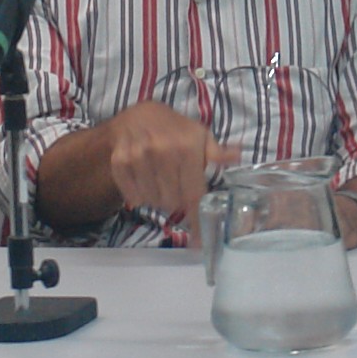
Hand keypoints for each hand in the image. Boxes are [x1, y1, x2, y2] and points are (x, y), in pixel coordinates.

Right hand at [100, 101, 239, 225]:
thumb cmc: (175, 130)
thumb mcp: (199, 136)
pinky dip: (139, 195)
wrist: (137, 117)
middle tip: (176, 187)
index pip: (194, 194)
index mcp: (186, 146)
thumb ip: (216, 153)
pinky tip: (145, 180)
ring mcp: (138, 156)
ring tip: (160, 181)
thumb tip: (236, 156)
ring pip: (153, 201)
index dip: (197, 219)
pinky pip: (133, 196)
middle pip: (172, 202)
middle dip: (177, 201)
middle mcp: (162, 151)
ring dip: (158, 198)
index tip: (198, 240)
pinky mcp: (120, 162)